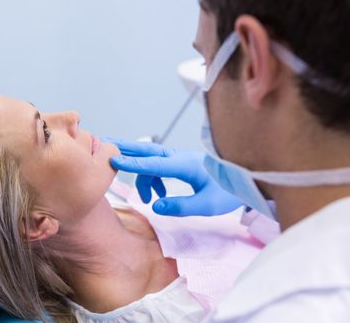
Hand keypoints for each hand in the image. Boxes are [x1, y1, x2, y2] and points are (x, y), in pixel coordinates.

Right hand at [102, 137, 243, 216]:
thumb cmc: (228, 192)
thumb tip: (156, 205)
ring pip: (152, 161)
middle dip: (125, 149)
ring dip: (143, 176)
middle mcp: (181, 158)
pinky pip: (159, 167)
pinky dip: (153, 178)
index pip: (154, 164)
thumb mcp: (207, 205)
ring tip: (146, 198)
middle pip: (147, 151)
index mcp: (186, 165)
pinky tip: (159, 195)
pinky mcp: (182, 163)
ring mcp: (181, 158)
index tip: (113, 160)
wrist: (246, 181)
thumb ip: (181, 206)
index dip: (132, 164)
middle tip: (103, 144)